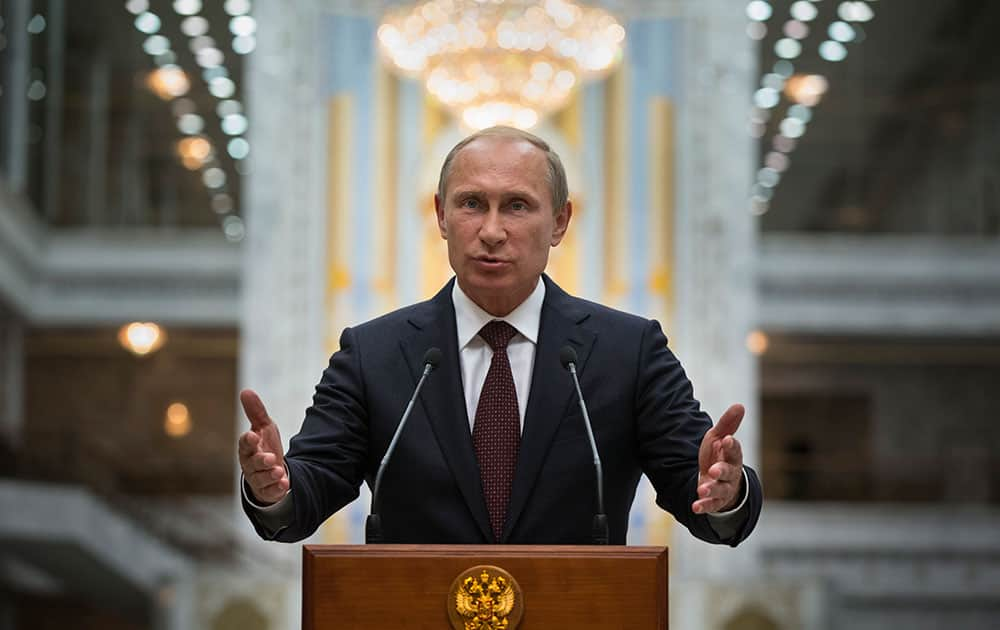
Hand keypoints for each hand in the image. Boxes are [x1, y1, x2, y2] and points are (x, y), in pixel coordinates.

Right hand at [238, 389, 289, 504]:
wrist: (272, 469)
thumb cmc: (264, 446)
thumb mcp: (264, 427)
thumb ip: (255, 412)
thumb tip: (246, 391)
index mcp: (248, 448)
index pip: (244, 444)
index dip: (248, 441)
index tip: (253, 436)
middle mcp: (250, 464)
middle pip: (252, 464)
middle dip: (261, 461)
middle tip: (270, 458)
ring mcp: (258, 479)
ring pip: (260, 479)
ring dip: (269, 475)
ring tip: (279, 470)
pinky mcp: (267, 490)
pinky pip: (270, 492)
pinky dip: (276, 488)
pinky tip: (284, 484)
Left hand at [692, 403, 744, 514]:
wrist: (716, 479)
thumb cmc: (718, 455)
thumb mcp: (719, 438)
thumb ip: (727, 424)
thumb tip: (740, 405)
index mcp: (732, 456)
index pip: (734, 451)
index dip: (731, 446)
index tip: (727, 439)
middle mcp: (731, 473)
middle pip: (729, 472)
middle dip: (721, 471)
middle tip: (713, 470)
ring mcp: (724, 488)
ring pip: (721, 490)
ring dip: (711, 490)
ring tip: (702, 489)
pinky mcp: (716, 501)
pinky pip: (711, 505)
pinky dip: (704, 506)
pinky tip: (695, 506)